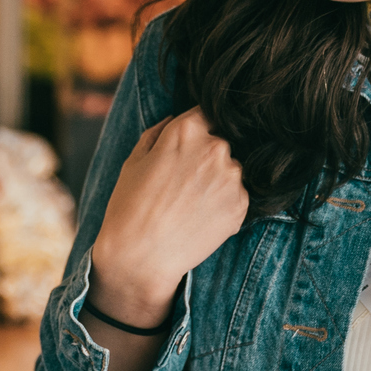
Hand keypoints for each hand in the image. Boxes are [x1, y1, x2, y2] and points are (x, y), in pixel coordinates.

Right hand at [89, 109, 248, 328]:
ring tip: (190, 204)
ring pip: (231, 169)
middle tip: (183, 183)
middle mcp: (216, 148)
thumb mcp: (134, 160)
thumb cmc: (129, 207)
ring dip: (217, 180)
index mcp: (186, 130)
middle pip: (221, 142)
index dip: (197, 128)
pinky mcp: (242, 205)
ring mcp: (232, 177)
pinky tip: (199, 217)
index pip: (206, 113)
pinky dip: (223, 203)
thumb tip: (176, 120)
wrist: (140, 257)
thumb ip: (159, 132)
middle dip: (206, 156)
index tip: (189, 144)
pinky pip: (237, 194)